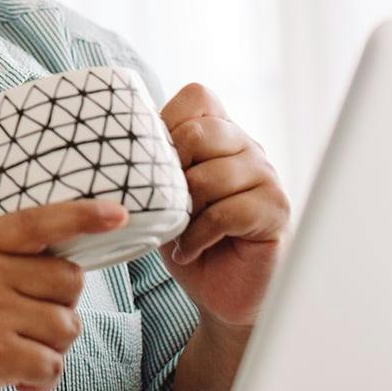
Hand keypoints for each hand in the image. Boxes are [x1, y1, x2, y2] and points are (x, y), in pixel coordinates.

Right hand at [0, 199, 126, 390]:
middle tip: (27, 330)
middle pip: (69, 280)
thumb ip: (0, 266)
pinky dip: (39, 381)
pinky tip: (9, 381)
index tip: (119, 212)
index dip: (82, 215)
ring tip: (11, 358)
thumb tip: (66, 272)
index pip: (38, 222)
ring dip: (49, 350)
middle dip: (61, 309)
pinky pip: (53, 364)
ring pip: (67, 325)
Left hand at [158, 83, 289, 330]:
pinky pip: (227, 212)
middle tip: (164, 204)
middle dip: (171, 170)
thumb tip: (115, 142)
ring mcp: (266, 176)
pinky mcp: (276, 210)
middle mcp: (247, 147)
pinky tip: (190, 250)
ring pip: (212, 175)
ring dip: (184, 210)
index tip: (153, 163)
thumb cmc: (187, 239)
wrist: (220, 293)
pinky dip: (198, 236)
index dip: (167, 123)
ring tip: (177, 232)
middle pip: (201, 132)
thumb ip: (152, 163)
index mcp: (221, 133)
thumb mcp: (161, 195)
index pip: (197, 97)